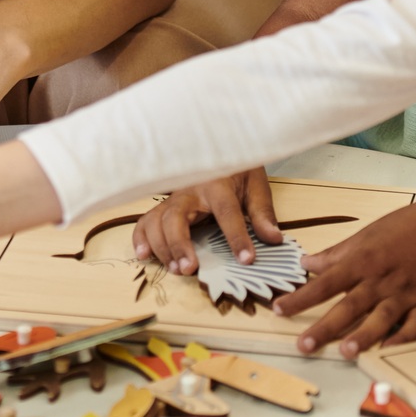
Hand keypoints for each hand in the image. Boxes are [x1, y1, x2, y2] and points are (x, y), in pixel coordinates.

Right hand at [133, 170, 283, 271]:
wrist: (215, 147)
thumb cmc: (235, 167)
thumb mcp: (255, 184)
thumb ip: (262, 212)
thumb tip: (273, 238)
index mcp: (216, 182)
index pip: (226, 211)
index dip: (236, 236)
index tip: (247, 259)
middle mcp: (189, 190)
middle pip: (176, 217)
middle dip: (180, 244)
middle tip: (190, 269)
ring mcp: (173, 198)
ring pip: (157, 221)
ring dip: (163, 247)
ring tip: (176, 269)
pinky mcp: (164, 206)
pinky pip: (145, 220)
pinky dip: (141, 238)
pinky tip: (144, 255)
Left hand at [272, 195, 415, 357]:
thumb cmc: (404, 227)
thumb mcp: (364, 234)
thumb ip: (335, 254)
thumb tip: (306, 263)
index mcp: (362, 260)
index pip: (325, 282)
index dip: (301, 297)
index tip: (278, 310)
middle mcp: (381, 279)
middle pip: (349, 306)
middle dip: (325, 327)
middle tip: (303, 345)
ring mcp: (405, 293)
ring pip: (380, 318)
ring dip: (363, 336)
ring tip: (345, 352)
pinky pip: (414, 326)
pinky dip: (402, 339)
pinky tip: (387, 350)